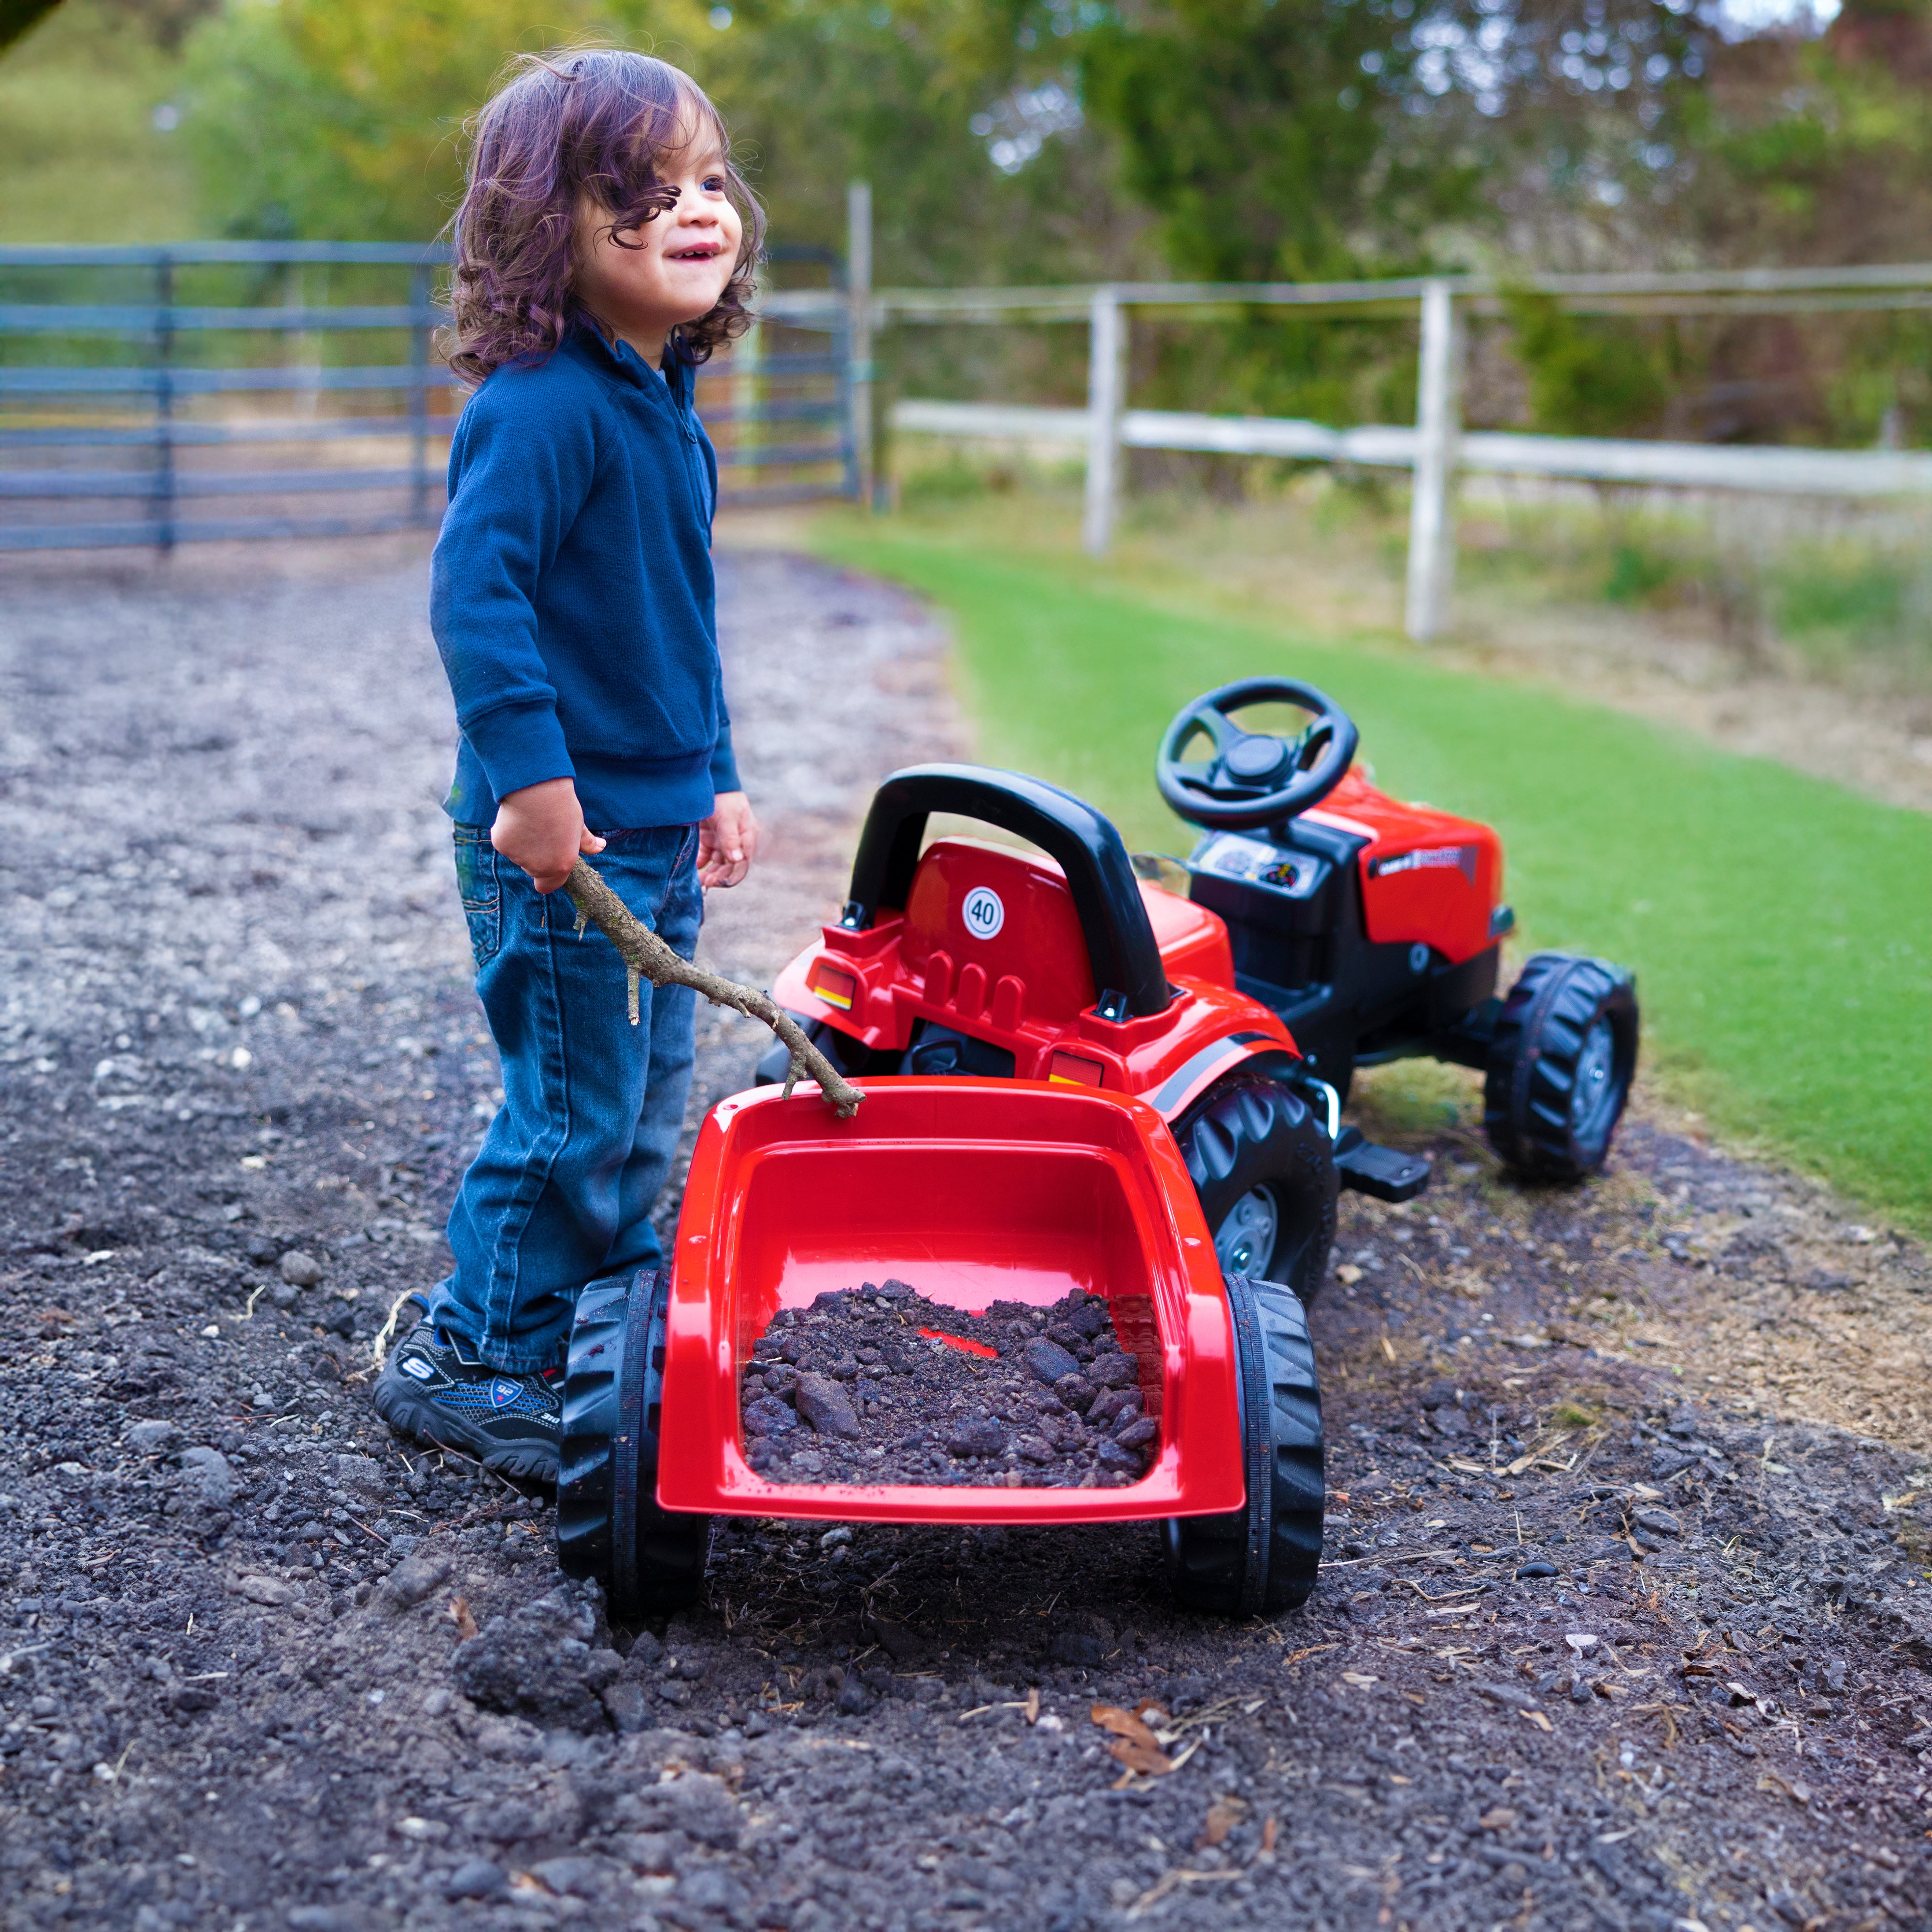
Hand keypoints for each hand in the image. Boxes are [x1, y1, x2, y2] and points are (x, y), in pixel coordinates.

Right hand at [492, 777, 603, 893]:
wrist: (538, 790)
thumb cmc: (562, 807)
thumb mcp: (579, 826)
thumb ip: (586, 842)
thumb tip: (601, 847)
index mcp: (561, 866)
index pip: (546, 887)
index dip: (546, 877)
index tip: (547, 862)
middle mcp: (539, 867)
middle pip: (532, 869)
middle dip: (535, 855)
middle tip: (541, 831)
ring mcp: (518, 858)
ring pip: (517, 854)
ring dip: (522, 842)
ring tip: (531, 820)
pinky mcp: (502, 845)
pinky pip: (504, 841)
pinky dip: (508, 832)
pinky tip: (517, 816)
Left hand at [699, 791, 758, 887]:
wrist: (709, 784)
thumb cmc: (723, 797)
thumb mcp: (727, 817)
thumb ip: (731, 839)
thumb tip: (738, 860)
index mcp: (746, 838)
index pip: (742, 863)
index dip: (731, 876)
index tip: (717, 881)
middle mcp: (736, 843)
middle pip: (730, 867)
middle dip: (719, 877)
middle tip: (706, 882)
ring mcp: (722, 843)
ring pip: (718, 866)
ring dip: (710, 875)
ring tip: (700, 881)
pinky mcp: (708, 842)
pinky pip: (705, 859)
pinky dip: (700, 867)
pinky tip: (693, 872)